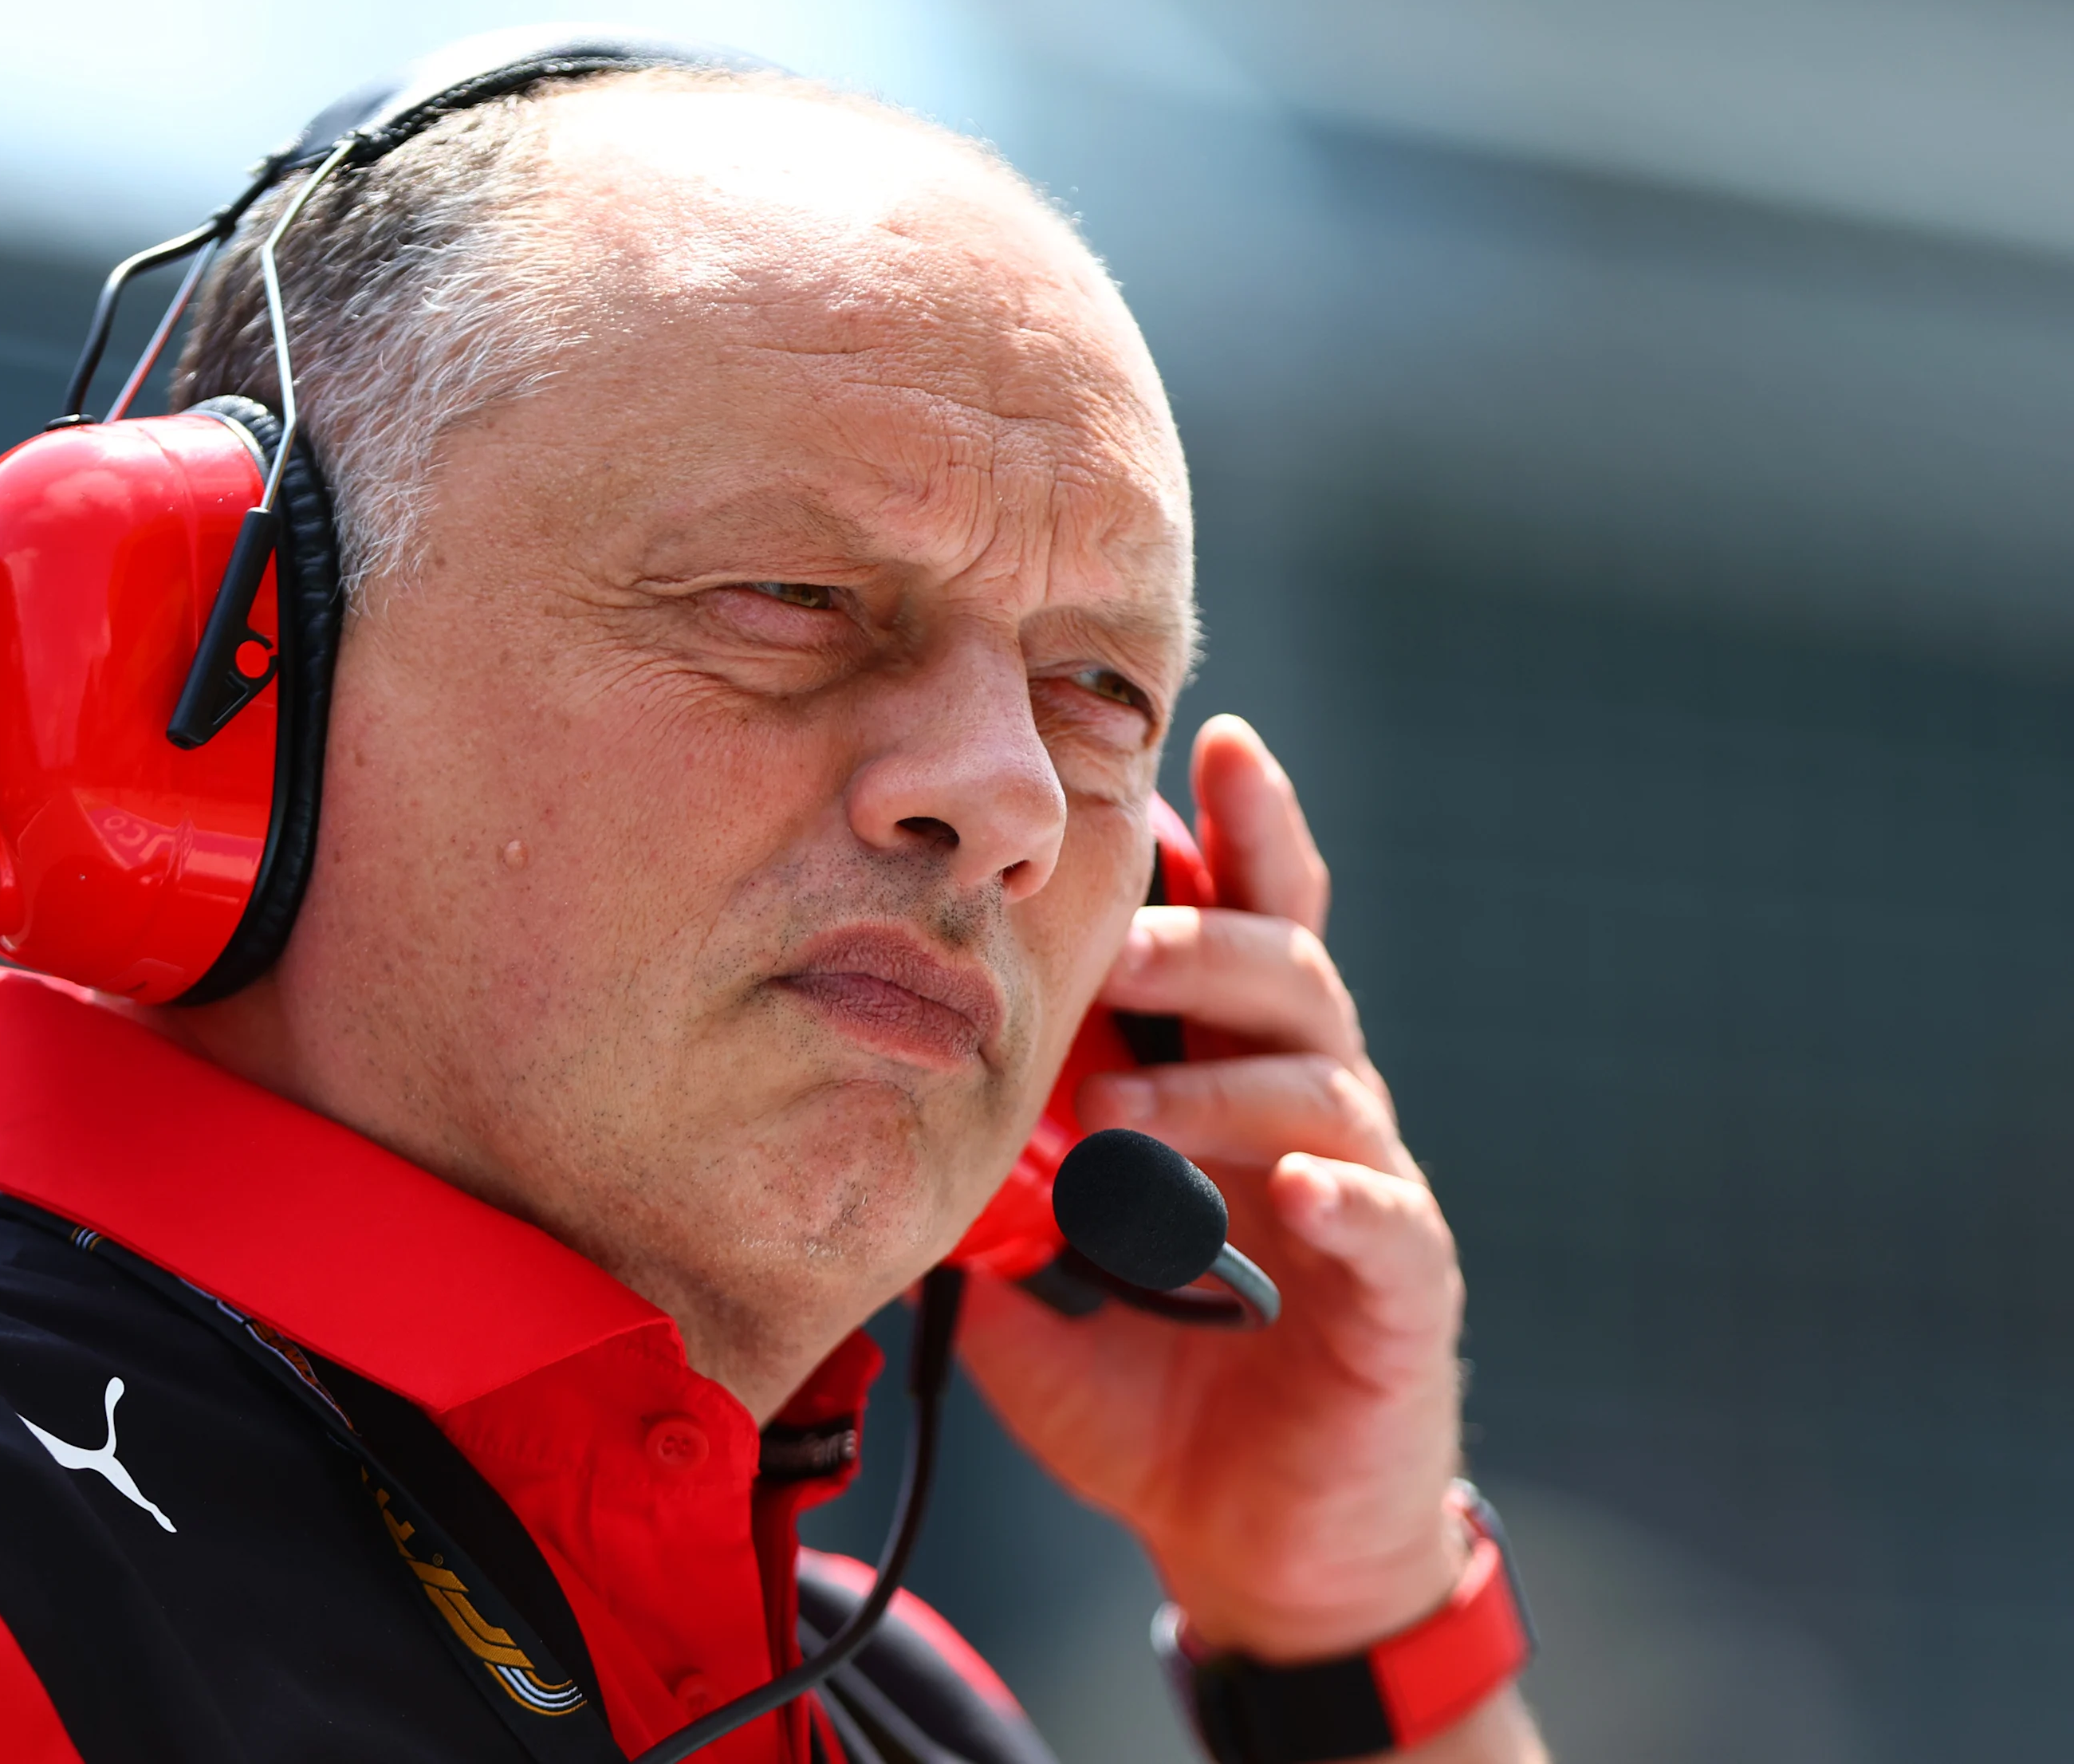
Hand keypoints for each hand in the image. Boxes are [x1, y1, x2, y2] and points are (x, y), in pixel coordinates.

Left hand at [961, 716, 1470, 1664]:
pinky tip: (1294, 1189)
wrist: (1260, 1549)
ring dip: (1220, 1083)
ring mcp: (1366, 1195)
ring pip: (1326, 1079)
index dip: (1238, 834)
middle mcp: (1308, 1115)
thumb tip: (881, 1111)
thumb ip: (984, 1191)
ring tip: (1122, 1116)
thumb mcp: (1035, 1281)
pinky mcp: (1404, 1293)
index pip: (1244, 930)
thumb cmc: (1151, 1393)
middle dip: (1205, 938)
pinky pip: (1390, 1222)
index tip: (1211, 738)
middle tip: (1121, 943)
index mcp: (1225, 1087)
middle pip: (1290, 971)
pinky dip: (1342, 1195)